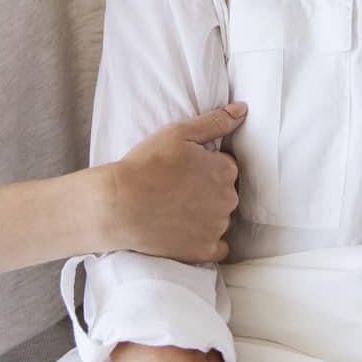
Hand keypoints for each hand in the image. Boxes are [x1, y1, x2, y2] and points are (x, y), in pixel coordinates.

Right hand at [107, 104, 245, 261]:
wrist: (118, 205)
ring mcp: (217, 227)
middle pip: (226, 194)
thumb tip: (242, 110)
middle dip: (208, 192)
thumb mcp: (179, 133)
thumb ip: (215, 122)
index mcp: (225, 170)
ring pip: (221, 220)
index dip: (205, 169)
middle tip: (179, 191)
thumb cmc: (146, 165)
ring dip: (207, 216)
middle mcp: (228, 200)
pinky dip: (206, 241)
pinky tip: (185, 233)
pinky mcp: (204, 250)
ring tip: (176, 211)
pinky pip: (218, 247)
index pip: (227, 168)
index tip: (185, 172)